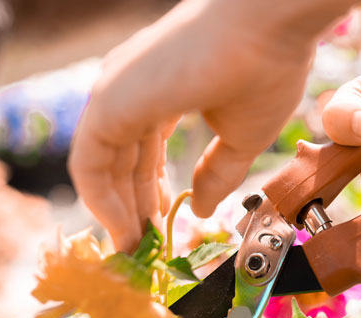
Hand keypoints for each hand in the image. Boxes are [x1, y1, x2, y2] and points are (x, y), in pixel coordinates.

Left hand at [69, 0, 359, 251]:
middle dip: (132, 206)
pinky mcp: (108, 101)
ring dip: (116, 210)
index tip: (163, 224)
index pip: (144, 149)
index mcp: (160, 90)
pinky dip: (102, 200)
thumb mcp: (243, 136)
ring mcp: (116, 92)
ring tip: (134, 248)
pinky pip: (90, 163)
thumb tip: (201, 208)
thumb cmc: (265, 70)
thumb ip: (218, 173)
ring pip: (101, 164)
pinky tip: (124, 228)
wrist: (270, 27)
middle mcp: (131, 88)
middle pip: (121, 159)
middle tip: (144, 246)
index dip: (152, 190)